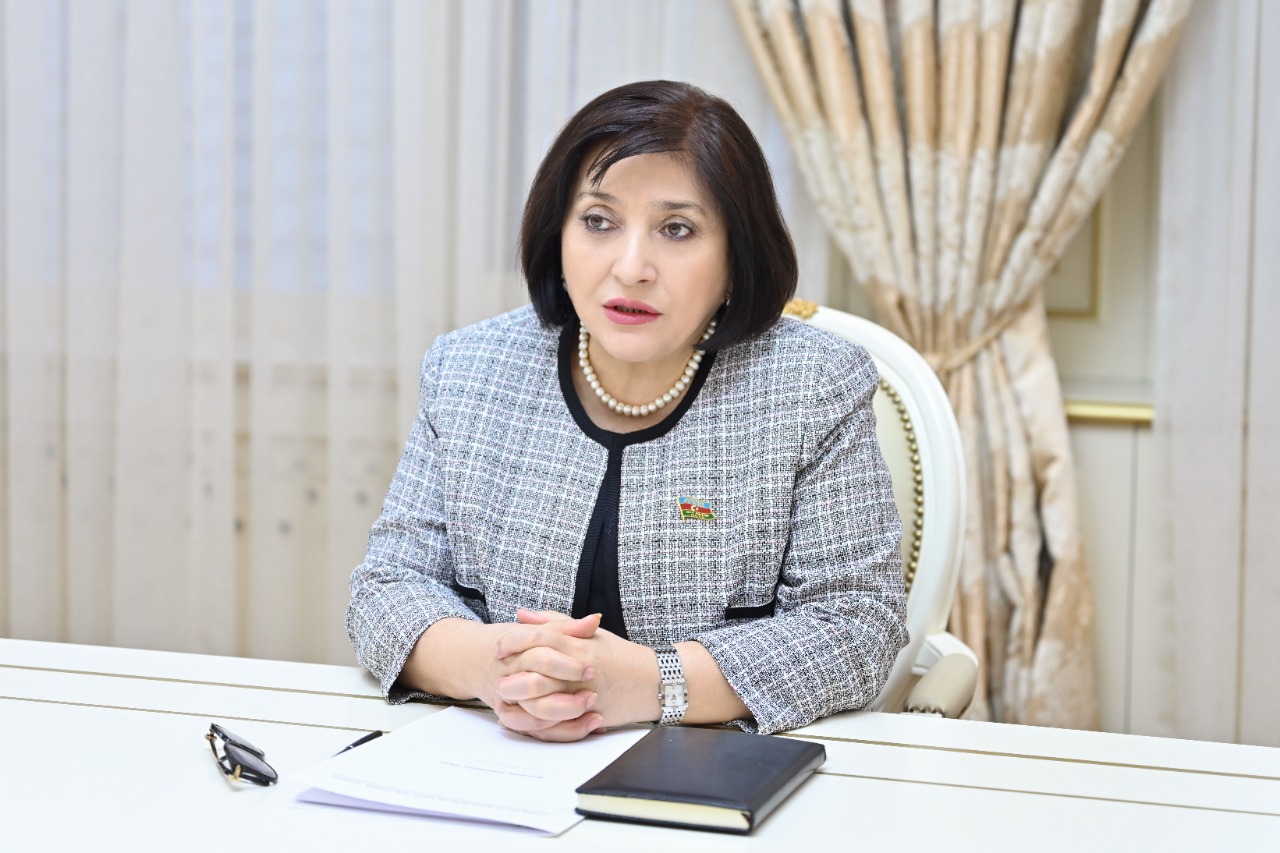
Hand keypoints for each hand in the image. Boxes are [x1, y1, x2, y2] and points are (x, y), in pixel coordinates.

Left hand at [491, 610, 657, 741]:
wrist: (653, 682)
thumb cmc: (620, 655)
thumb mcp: (590, 634)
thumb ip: (555, 623)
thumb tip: (522, 615)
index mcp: (578, 646)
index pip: (538, 639)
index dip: (513, 641)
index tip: (498, 647)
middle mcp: (578, 671)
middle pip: (534, 672)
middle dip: (509, 675)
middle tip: (495, 675)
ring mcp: (582, 696)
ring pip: (540, 702)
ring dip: (518, 702)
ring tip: (503, 698)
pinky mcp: (587, 717)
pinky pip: (554, 725)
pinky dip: (535, 723)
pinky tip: (521, 717)